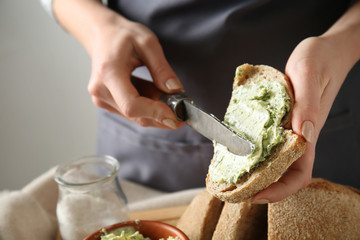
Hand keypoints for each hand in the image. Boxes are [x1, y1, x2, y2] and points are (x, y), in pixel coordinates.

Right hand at [87, 15, 184, 128]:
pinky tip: (156, 95)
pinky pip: (131, 112)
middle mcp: (100, 90)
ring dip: (156, 111)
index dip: (155, 113)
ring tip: (169, 95)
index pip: (132, 105)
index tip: (176, 115)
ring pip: (135, 116)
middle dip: (161, 115)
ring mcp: (101, 99)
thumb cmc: (122, 35)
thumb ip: (161, 68)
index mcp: (109, 73)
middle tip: (183, 111)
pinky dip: (148, 108)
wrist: (101, 34)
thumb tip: (175, 90)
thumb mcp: (147, 43)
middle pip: (135, 114)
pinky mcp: (106, 102)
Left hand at [252, 36, 349, 202]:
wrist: (327, 49)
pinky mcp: (286, 119)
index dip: (280, 190)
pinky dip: (259, 152)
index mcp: (308, 130)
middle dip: (264, 187)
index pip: (300, 174)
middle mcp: (301, 135)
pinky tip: (242, 150)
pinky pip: (273, 142)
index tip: (256, 196)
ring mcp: (293, 128)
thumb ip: (306, 104)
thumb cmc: (319, 59)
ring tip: (235, 176)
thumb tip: (302, 135)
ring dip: (260, 172)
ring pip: (278, 160)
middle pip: (285, 173)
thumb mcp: (307, 75)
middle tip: (236, 190)